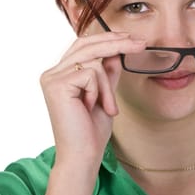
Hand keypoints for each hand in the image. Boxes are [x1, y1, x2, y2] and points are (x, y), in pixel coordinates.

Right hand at [40, 32, 145, 168]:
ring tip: (107, 107)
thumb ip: (107, 74)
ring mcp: (52, 78)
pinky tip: (93, 107)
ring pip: (94, 60)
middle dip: (117, 43)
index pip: (84, 45)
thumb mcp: (104, 95)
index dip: (107, 38)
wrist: (83, 155)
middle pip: (88, 44)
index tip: (131, 38)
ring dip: (107, 85)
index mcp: (60, 74)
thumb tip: (117, 52)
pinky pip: (91, 73)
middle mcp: (52, 73)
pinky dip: (100, 90)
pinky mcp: (57, 84)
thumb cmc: (91, 131)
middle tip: (141, 43)